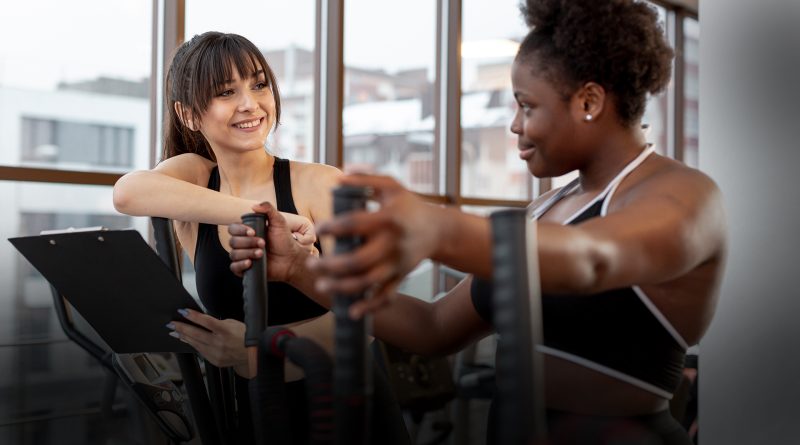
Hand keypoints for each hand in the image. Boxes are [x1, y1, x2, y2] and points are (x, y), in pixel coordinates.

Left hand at [166, 308, 250, 377]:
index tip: (183, 312)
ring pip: (195, 344)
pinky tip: (188, 341)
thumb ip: (217, 323)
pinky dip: (194, 345)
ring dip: (184, 337)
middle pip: (196, 334)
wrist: (253, 354)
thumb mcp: (233, 324)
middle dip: (182, 328)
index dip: (193, 316)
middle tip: (171, 324)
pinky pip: (201, 352)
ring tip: (175, 332)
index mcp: (226, 331)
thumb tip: (202, 322)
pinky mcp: (215, 361)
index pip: (206, 321)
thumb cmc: (245, 336)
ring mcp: (216, 353)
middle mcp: (220, 343)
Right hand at [228, 202, 311, 280]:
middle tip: (263, 243)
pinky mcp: (245, 269)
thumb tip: (254, 206)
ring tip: (261, 254)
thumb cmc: (284, 241)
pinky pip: (234, 267)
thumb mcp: (279, 222)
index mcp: (247, 232)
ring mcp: (243, 256)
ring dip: (247, 253)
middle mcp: (243, 244)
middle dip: (248, 242)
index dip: (240, 230)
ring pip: (233, 254)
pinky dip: (240, 265)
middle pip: (233, 241)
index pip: (233, 228)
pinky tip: (250, 263)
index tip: (253, 232)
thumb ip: (269, 210)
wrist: (291, 259)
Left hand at [309, 174, 440, 318]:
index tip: (318, 228)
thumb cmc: (409, 206)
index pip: (356, 223)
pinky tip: (352, 311)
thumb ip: (366, 178)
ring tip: (322, 285)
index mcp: (388, 218)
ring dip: (343, 287)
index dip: (334, 227)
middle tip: (312, 263)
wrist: (439, 230)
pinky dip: (370, 306)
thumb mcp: (391, 186)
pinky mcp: (400, 277)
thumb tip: (339, 178)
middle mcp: (393, 243)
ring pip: (368, 281)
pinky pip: (385, 296)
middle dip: (332, 265)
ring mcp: (397, 263)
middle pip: (359, 259)